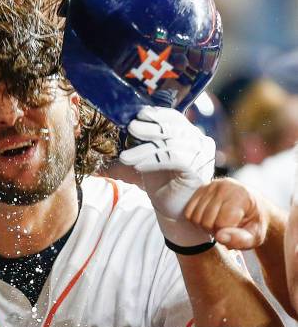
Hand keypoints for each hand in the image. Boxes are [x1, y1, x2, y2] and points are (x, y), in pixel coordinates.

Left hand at [119, 107, 215, 246]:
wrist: (176, 212)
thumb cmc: (163, 184)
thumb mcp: (151, 159)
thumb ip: (144, 143)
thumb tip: (124, 130)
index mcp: (190, 135)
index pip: (174, 118)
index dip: (157, 114)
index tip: (139, 114)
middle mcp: (200, 142)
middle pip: (173, 128)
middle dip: (150, 127)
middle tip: (131, 127)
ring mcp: (202, 156)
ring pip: (170, 144)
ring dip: (144, 149)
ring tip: (125, 156)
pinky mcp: (198, 170)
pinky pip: (174, 159)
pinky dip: (153, 160)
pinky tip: (138, 165)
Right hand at [184, 178, 270, 249]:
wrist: (253, 206)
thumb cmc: (254, 223)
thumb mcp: (256, 236)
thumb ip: (241, 240)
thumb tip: (220, 237)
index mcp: (241, 195)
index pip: (221, 223)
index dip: (225, 234)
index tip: (235, 232)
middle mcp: (224, 186)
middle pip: (205, 221)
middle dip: (214, 231)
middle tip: (225, 229)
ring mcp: (210, 186)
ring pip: (194, 217)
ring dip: (204, 226)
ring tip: (217, 224)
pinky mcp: (201, 189)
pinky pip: (188, 212)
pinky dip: (196, 220)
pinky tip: (208, 219)